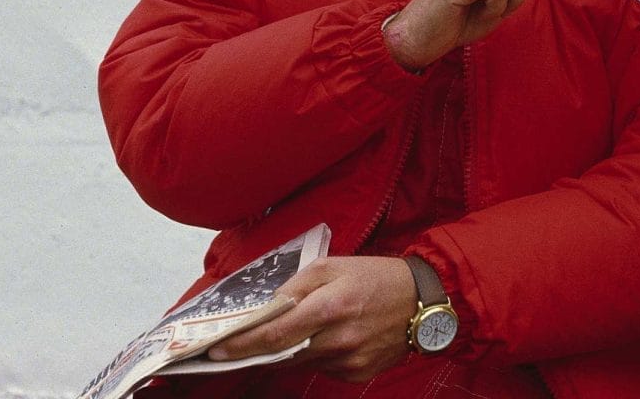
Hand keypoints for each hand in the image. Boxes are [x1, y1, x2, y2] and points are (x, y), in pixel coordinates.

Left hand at [207, 256, 417, 382]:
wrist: (422, 300)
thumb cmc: (375, 277)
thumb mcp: (334, 265)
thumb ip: (297, 284)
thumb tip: (268, 307)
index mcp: (330, 306)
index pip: (274, 334)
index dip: (242, 345)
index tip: (217, 351)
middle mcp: (338, 338)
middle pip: (282, 354)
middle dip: (257, 351)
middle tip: (236, 347)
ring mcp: (348, 361)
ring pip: (300, 362)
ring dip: (289, 351)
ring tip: (298, 331)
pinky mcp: (357, 374)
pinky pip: (322, 368)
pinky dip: (316, 355)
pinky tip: (330, 338)